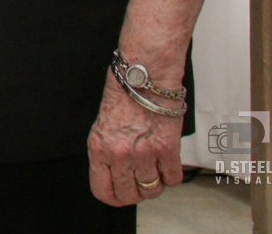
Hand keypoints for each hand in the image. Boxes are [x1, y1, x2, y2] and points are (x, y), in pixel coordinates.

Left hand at [88, 75, 184, 205]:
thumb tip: (116, 174)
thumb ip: (108, 152)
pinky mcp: (166, 148)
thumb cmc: (124, 94)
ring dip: (156, 183)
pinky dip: (172, 174)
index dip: (114, 197)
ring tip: (154, 168)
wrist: (143, 74)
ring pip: (152, 190)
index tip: (121, 194)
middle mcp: (119, 153)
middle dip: (136, 192)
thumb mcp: (103, 126)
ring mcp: (143, 152)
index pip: (102, 190)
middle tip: (141, 182)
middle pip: (129, 195)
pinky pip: (172, 178)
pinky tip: (167, 162)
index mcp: (99, 147)